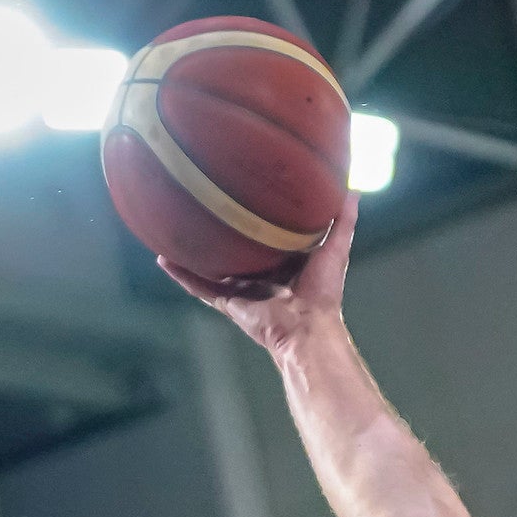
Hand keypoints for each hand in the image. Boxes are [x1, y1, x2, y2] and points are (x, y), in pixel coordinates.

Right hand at [160, 192, 357, 354]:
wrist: (307, 327)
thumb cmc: (324, 294)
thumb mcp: (335, 249)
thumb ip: (342, 221)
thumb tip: (352, 190)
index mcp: (284, 264)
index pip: (266, 238)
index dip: (255, 219)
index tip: (242, 194)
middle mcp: (260, 276)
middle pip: (235, 252)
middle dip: (220, 234)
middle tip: (200, 203)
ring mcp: (242, 290)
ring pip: (211, 268)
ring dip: (193, 252)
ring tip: (171, 229)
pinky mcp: (228, 302)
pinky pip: (200, 287)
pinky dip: (182, 275)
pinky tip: (163, 259)